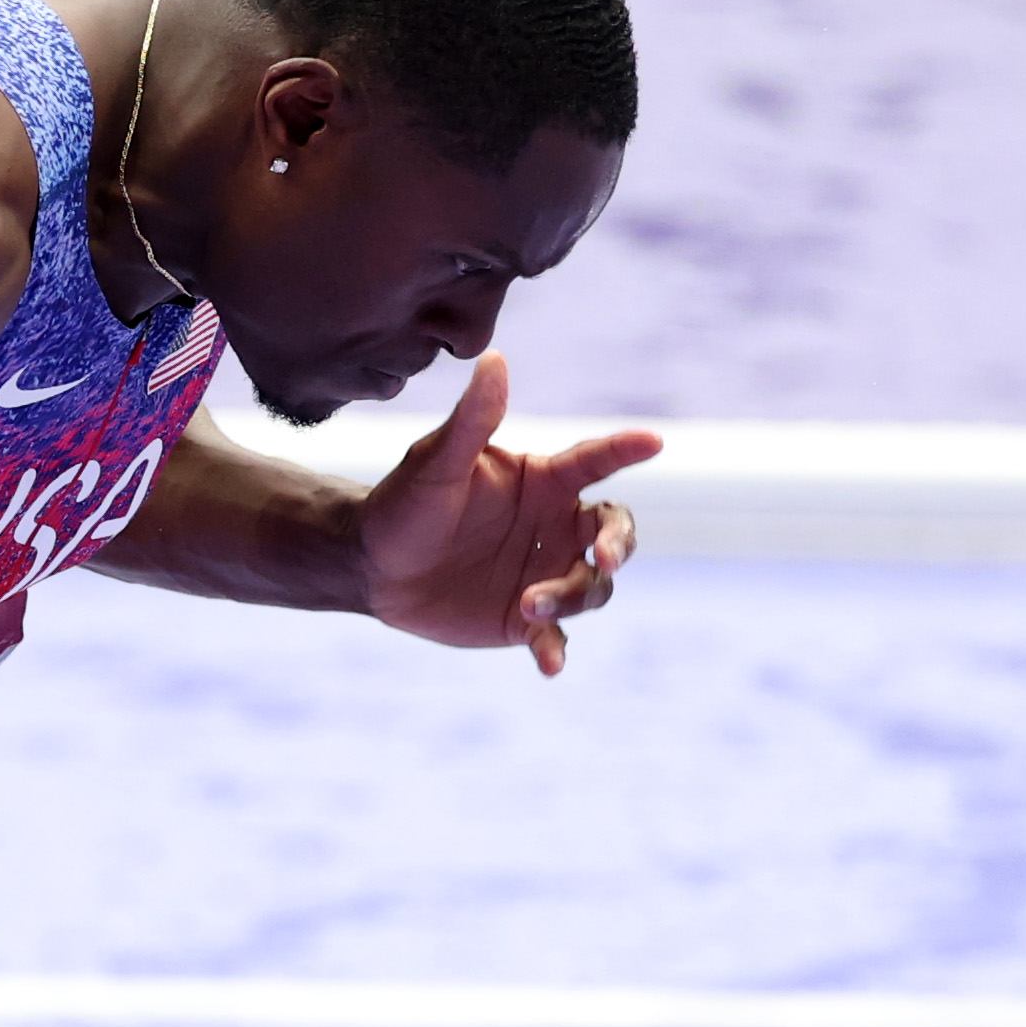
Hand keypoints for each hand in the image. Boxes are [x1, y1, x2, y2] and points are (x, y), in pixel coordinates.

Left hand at [351, 354, 660, 677]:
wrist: (372, 569)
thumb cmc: (404, 504)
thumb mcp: (435, 463)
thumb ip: (472, 420)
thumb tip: (493, 359)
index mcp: (544, 483)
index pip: (596, 462)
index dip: (625, 450)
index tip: (653, 440)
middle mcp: (555, 527)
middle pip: (614, 532)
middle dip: (619, 545)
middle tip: (604, 558)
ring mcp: (545, 574)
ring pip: (590, 588)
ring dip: (570, 598)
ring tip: (528, 606)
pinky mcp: (525, 620)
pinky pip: (555, 637)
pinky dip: (557, 651)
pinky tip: (550, 666)